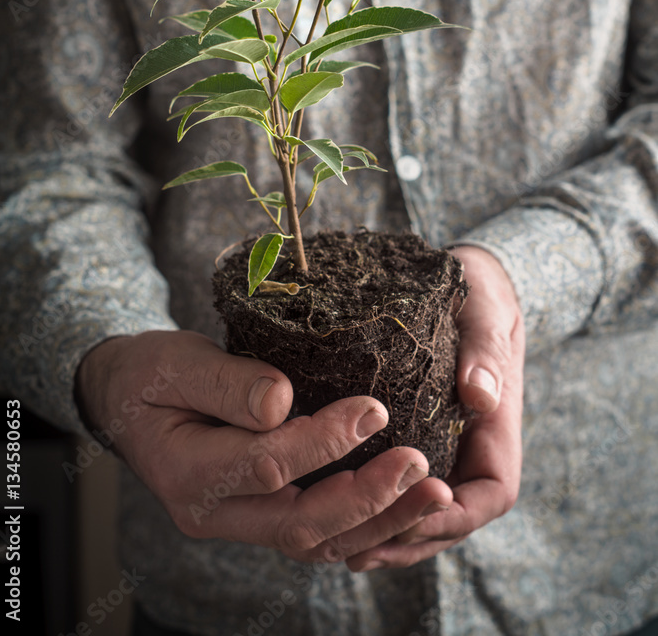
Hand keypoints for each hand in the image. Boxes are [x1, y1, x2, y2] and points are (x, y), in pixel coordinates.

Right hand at [74, 329, 452, 561]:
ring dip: (379, 520)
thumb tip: (282, 401)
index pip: (267, 466)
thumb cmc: (151, 374)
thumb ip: (227, 382)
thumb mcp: (176, 363)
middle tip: (421, 467)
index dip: (324, 441)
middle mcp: (214, 513)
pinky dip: (364, 524)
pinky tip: (405, 502)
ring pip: (317, 541)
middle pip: (301, 525)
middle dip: (368, 499)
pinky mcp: (261, 515)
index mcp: (187, 473)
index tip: (375, 409)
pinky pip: (317, 533)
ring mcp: (238, 523)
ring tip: (431, 492)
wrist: (128, 401)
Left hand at [343, 245, 524, 570]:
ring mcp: (443, 449)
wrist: (472, 283)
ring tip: (340, 550)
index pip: (488, 495)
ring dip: (388, 535)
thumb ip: (486, 353)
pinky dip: (375, 509)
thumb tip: (480, 395)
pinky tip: (336, 517)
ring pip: (422, 511)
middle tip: (358, 551)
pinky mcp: (413, 438)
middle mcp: (472, 450)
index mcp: (497, 430)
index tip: (407, 520)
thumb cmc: (481, 295)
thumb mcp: (487, 314)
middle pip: (449, 518)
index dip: (449, 518)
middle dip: (408, 539)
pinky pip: (398, 485)